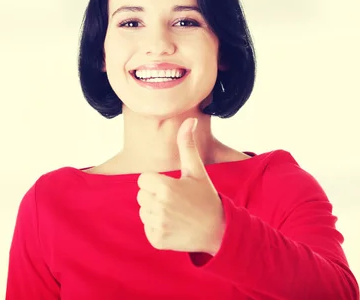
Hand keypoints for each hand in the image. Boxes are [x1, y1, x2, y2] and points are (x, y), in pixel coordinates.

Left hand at [136, 118, 225, 254]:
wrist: (218, 230)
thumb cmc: (205, 197)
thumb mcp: (196, 170)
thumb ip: (187, 145)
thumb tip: (190, 119)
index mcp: (165, 187)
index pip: (143, 180)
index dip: (157, 182)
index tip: (173, 187)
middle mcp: (159, 206)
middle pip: (141, 196)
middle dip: (155, 197)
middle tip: (176, 201)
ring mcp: (157, 225)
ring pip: (143, 212)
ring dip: (155, 212)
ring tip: (176, 213)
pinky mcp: (157, 240)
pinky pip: (147, 228)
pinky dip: (157, 228)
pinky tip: (174, 226)